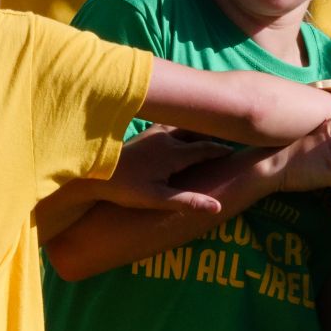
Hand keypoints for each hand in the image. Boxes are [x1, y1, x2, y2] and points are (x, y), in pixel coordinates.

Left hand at [97, 125, 232, 212]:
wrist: (94, 173)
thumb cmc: (125, 190)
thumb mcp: (157, 200)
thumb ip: (188, 201)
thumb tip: (217, 208)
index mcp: (173, 154)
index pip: (207, 149)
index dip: (223, 151)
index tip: (236, 152)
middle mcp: (166, 138)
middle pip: (199, 131)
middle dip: (215, 135)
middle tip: (230, 138)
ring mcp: (155, 132)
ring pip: (185, 125)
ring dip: (199, 128)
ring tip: (210, 133)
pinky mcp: (145, 132)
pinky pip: (171, 123)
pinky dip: (183, 125)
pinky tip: (183, 130)